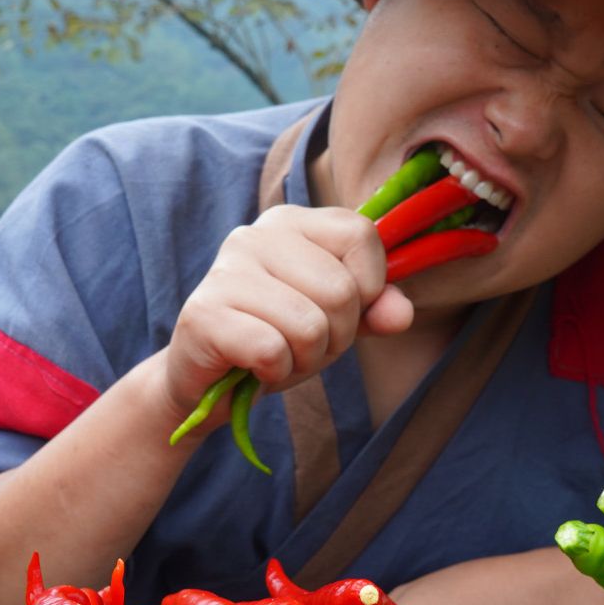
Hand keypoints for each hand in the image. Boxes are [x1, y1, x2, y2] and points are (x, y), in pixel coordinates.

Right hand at [165, 205, 412, 419]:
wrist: (207, 382)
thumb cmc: (276, 339)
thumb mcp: (336, 320)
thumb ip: (374, 308)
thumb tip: (400, 313)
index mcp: (290, 222)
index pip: (361, 234)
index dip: (368, 286)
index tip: (338, 310)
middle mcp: (254, 235)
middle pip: (341, 290)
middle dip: (336, 336)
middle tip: (301, 344)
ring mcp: (225, 271)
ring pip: (311, 326)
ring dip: (305, 359)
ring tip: (278, 355)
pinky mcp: (203, 313)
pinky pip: (273, 351)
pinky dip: (274, 372)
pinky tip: (254, 366)